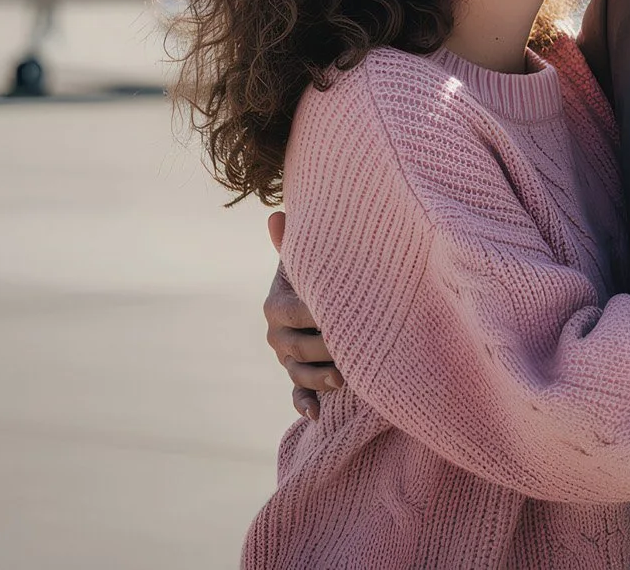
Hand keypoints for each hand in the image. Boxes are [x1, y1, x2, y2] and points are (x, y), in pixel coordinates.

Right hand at [265, 210, 340, 420]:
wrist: (330, 296)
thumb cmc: (324, 274)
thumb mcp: (311, 261)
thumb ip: (295, 244)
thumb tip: (275, 213)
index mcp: (277, 306)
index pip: (297, 314)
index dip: (320, 316)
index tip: (347, 313)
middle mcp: (277, 336)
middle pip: (299, 349)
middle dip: (326, 349)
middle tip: (353, 347)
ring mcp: (288, 361)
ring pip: (300, 375)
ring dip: (320, 379)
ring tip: (343, 378)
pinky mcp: (300, 380)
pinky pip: (297, 397)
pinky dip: (305, 406)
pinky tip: (317, 415)